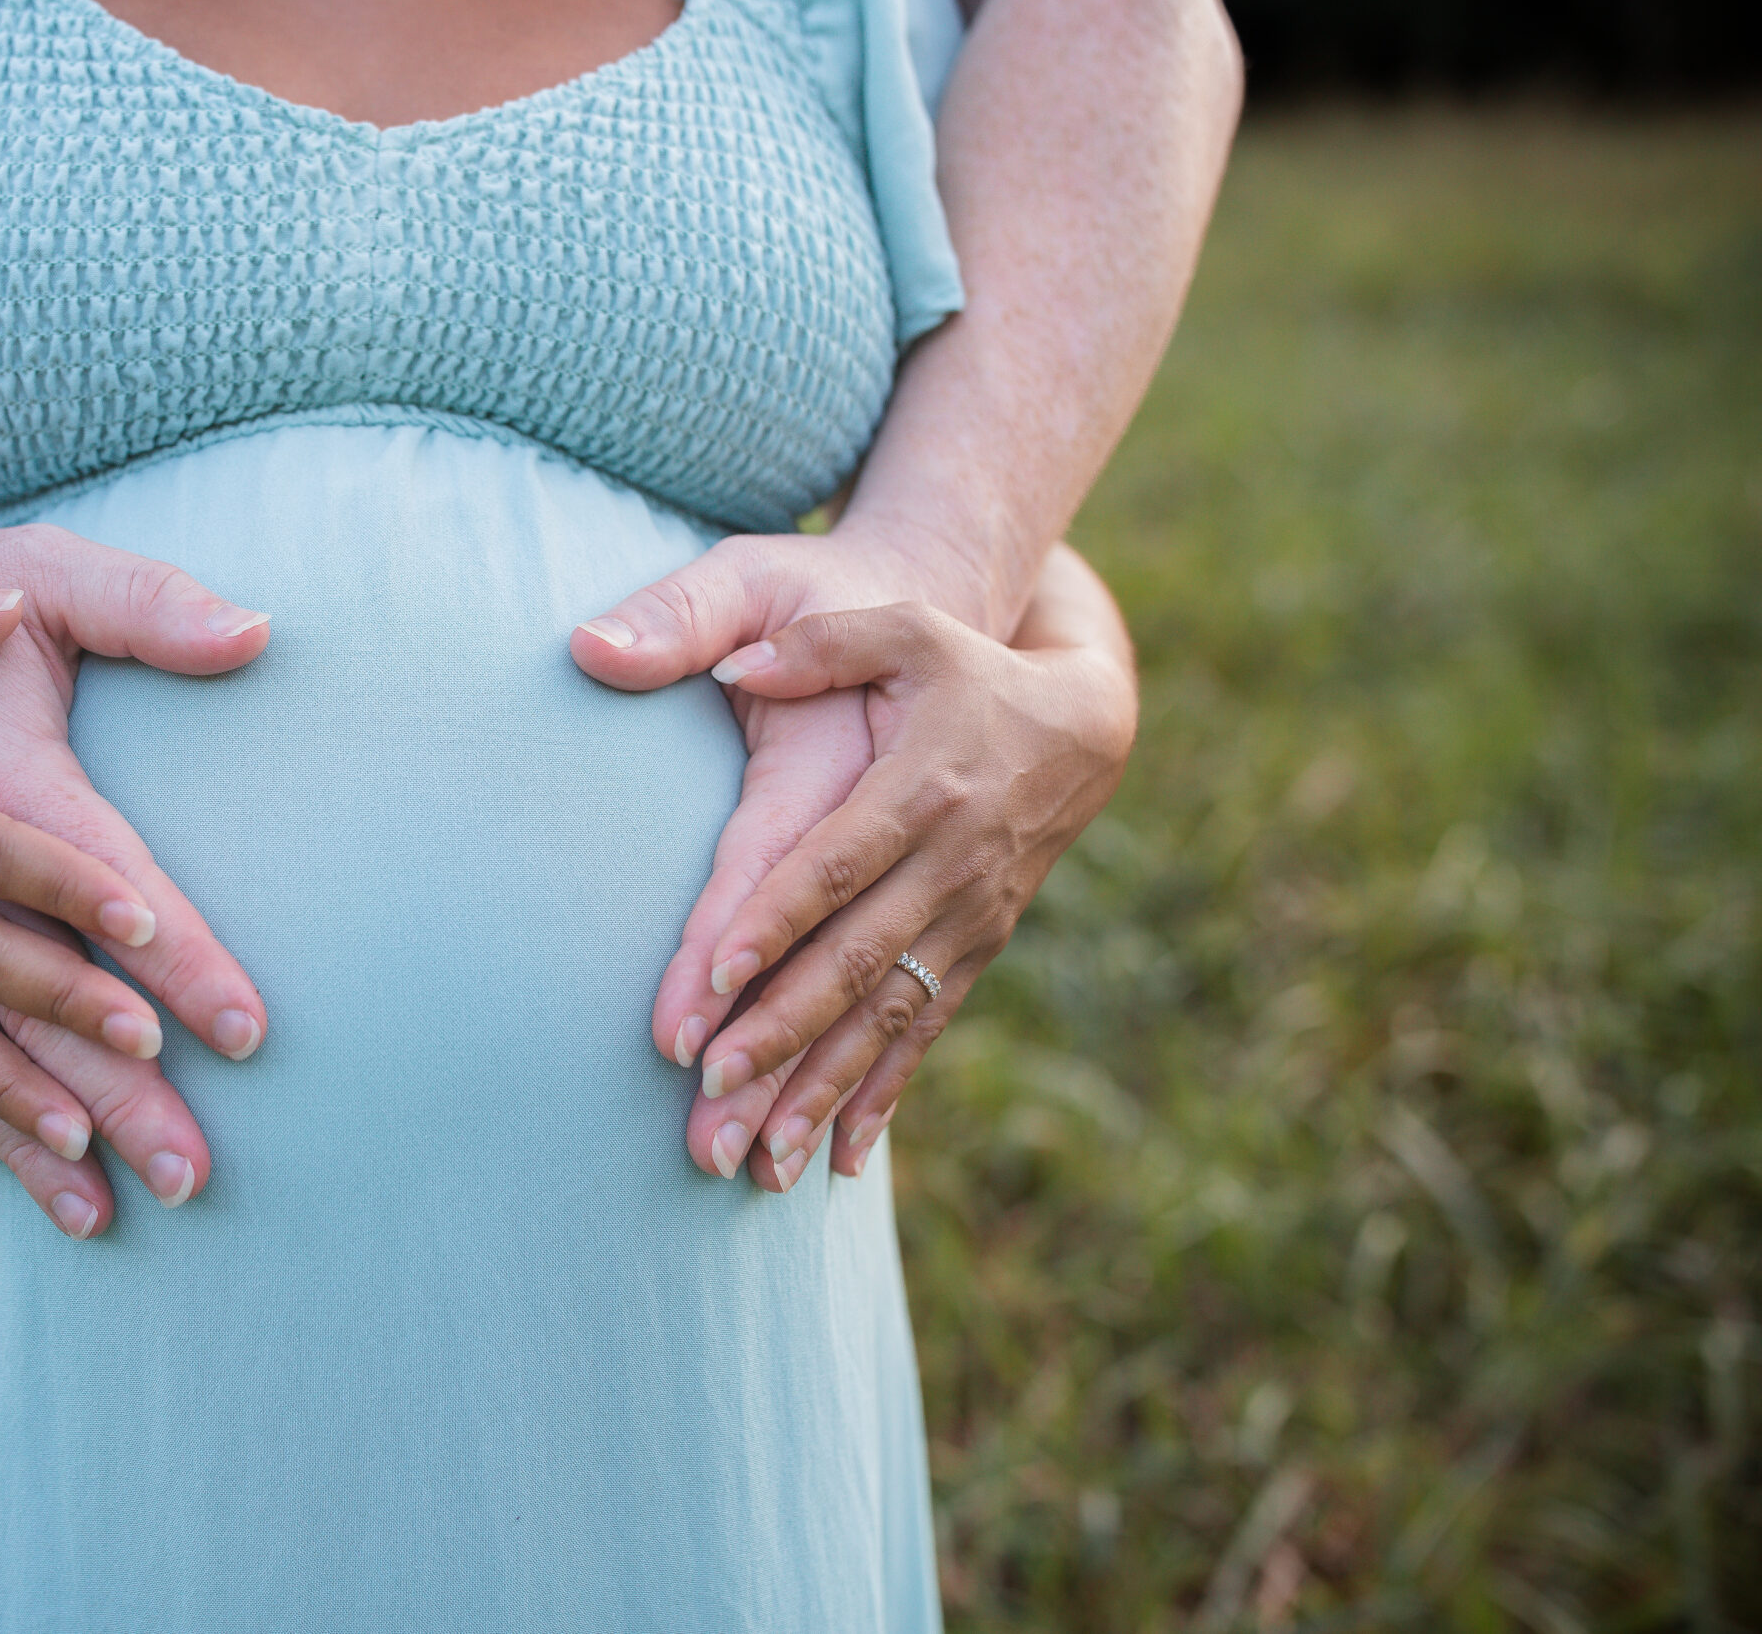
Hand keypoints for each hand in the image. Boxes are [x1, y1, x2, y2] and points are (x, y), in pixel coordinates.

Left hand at [573, 539, 1134, 1185]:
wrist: (1081, 728)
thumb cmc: (966, 669)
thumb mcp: (905, 630)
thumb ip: (822, 643)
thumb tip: (735, 666)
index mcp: (923, 787)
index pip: (838, 862)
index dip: (776, 918)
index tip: (711, 973)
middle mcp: (950, 868)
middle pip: (856, 960)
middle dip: (783, 1029)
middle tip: (711, 1086)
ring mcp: (968, 922)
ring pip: (888, 1018)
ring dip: (822, 1087)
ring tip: (758, 1153)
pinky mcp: (975, 956)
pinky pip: (924, 1037)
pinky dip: (880, 1100)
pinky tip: (831, 1161)